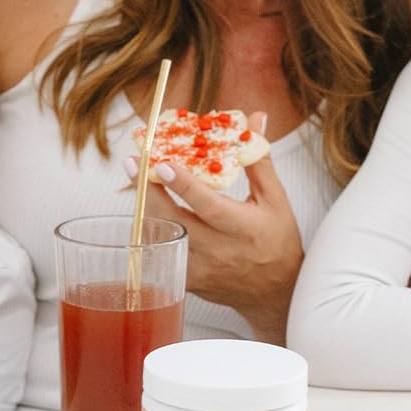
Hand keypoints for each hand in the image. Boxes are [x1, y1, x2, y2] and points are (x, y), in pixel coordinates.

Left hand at [128, 113, 303, 344]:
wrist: (276, 291)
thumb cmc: (278, 240)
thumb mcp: (275, 199)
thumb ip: (258, 159)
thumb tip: (255, 119)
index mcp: (244, 228)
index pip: (208, 205)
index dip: (184, 185)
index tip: (163, 164)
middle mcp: (219, 250)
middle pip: (174, 220)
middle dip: (148, 191)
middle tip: (133, 163)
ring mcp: (201, 268)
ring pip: (162, 235)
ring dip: (146, 206)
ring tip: (135, 178)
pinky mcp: (188, 279)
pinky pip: (162, 251)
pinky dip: (152, 228)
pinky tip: (146, 207)